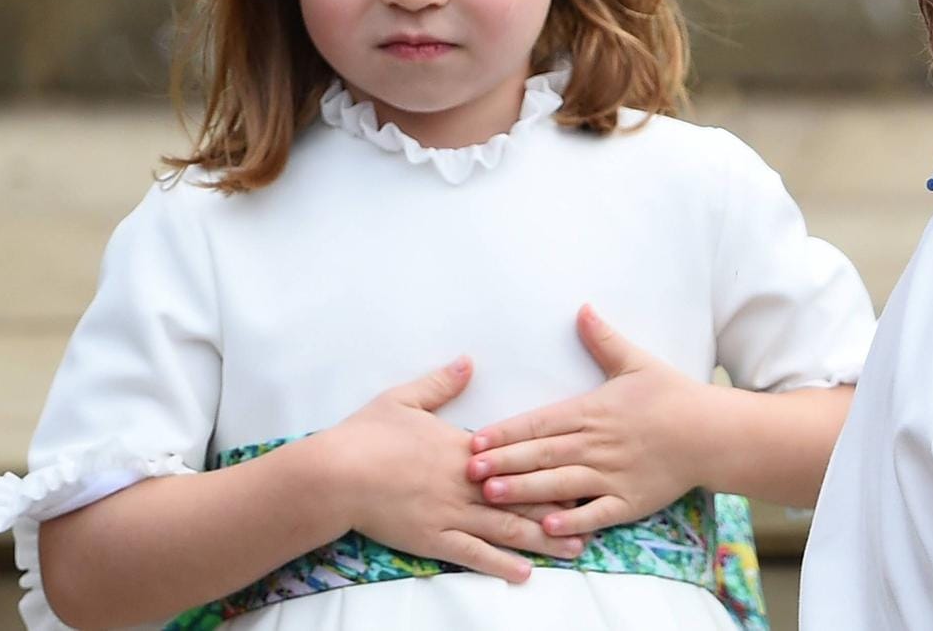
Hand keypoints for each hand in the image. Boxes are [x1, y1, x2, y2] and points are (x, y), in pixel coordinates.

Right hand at [316, 357, 587, 581]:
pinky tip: (524, 573)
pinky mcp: (433, 539)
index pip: (517, 458)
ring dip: (543, 539)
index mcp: (464, 448)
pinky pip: (473, 555)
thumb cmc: (366, 435)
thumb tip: (468, 361)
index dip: (551, 465)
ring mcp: (451, 514)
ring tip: (576, 548)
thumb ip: (441, 383)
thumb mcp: (405, 399)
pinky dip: (501, 564)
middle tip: (597, 513)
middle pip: (522, 497)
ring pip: (506, 529)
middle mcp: (466, 483)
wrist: (335, 474)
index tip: (583, 466)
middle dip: (561, 506)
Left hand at [467, 306, 719, 536]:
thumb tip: (582, 308)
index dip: (505, 432)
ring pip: (560, 484)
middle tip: (467, 472)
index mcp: (593, 411)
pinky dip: (571, 520)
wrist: (711, 432)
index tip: (475, 441)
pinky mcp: (629, 501)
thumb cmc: (672, 396)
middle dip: (503, 462)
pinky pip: (595, 514)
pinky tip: (546, 526)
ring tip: (492, 496)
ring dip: (524, 490)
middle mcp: (597, 444)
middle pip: (541, 454)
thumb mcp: (637, 362)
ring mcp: (612, 475)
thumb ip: (604, 339)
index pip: (540, 422)